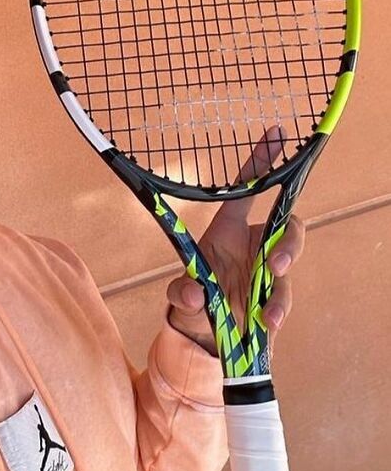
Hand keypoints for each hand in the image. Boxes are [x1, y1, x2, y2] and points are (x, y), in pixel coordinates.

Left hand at [166, 126, 305, 356]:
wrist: (205, 337)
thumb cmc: (195, 300)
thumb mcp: (182, 295)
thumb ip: (183, 293)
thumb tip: (194, 295)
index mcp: (229, 230)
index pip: (248, 190)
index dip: (261, 162)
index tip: (275, 134)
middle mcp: (253, 246)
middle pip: (287, 228)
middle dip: (288, 243)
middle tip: (274, 263)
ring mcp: (267, 272)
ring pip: (289, 265)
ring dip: (281, 285)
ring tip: (268, 311)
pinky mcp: (274, 298)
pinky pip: (283, 298)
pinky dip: (277, 311)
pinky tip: (267, 323)